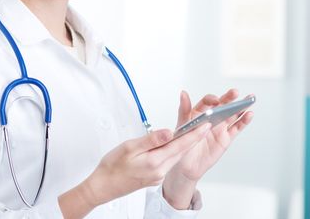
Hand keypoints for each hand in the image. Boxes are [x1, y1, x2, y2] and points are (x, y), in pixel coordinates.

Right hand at [58, 124, 210, 217]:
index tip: (205, 124)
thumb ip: (151, 139)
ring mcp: (158, 175)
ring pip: (175, 156)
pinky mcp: (155, 177)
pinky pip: (169, 161)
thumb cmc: (112, 167)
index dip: (194, 134)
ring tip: (192, 130)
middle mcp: (160, 171)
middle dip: (193, 137)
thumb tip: (169, 132)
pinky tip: (174, 144)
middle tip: (203, 123)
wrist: (103, 186)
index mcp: (155, 162)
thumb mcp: (129, 147)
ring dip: (184, 144)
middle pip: (181, 151)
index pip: (180, 145)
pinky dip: (174, 151)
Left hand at [162, 89, 253, 208]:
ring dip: (241, 106)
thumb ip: (184, 110)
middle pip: (222, 104)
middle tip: (235, 92)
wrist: (186, 165)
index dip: (212, 99)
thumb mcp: (182, 125)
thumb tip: (183, 93)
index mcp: (199, 112)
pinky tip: (249, 114)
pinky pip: (237, 127)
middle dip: (229, 98)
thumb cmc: (181, 144)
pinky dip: (244, 121)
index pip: (207, 102)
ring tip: (249, 99)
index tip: (216, 101)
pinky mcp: (226, 137)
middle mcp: (211, 117)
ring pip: (232, 114)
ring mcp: (220, 127)